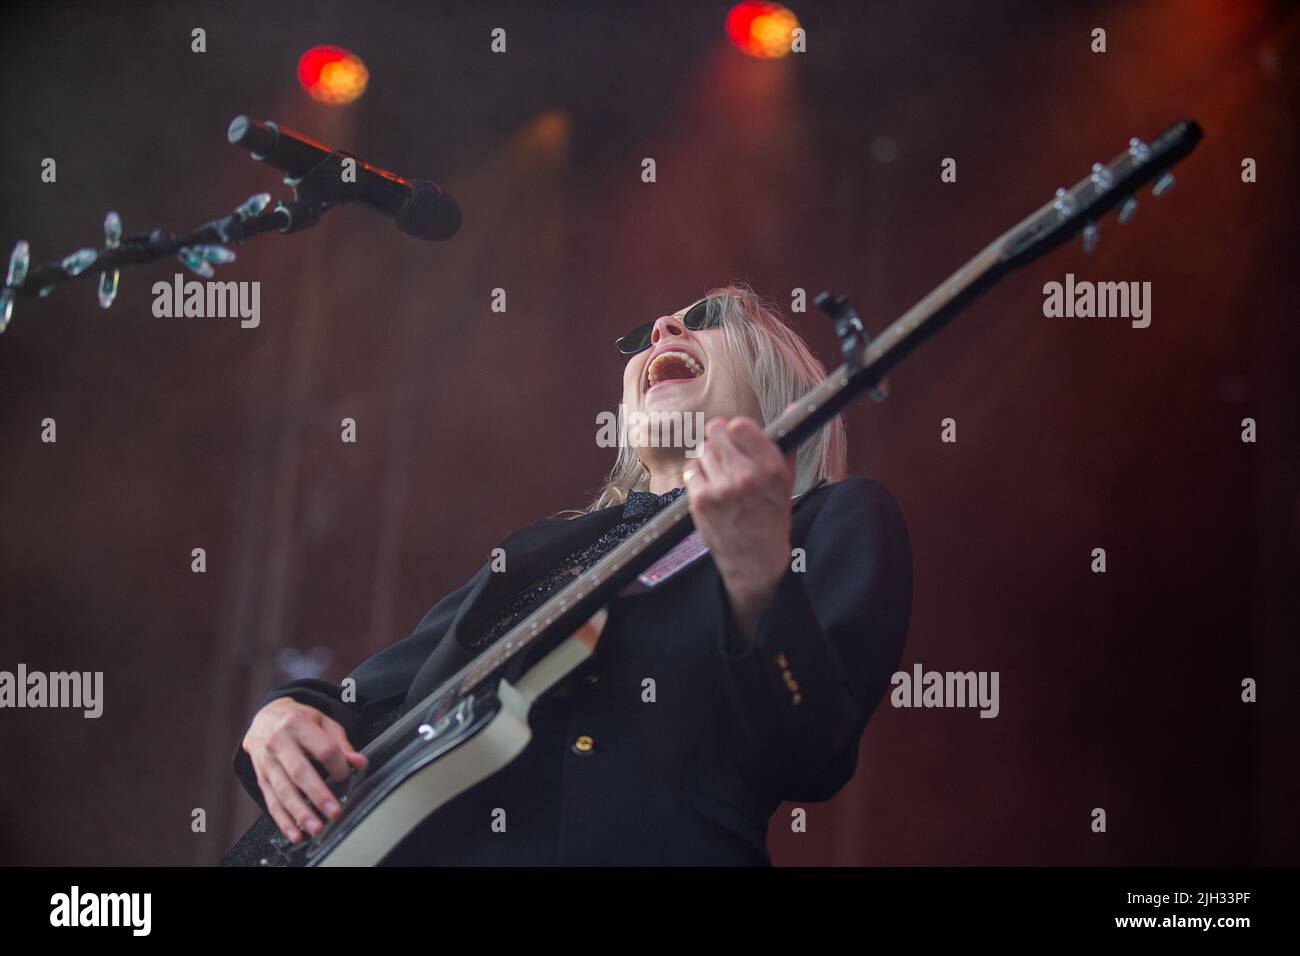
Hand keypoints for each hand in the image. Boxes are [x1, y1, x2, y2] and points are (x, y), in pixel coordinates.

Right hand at [241, 697, 367, 843]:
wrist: (264, 718)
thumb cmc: (297, 720)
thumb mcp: (321, 721)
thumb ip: (340, 743)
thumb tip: (359, 762)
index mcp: (297, 723)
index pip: (323, 748)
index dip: (338, 765)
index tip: (345, 776)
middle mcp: (278, 743)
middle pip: (300, 772)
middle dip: (318, 795)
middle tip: (334, 813)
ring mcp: (266, 762)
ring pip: (283, 791)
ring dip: (300, 813)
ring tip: (316, 828)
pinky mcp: (260, 778)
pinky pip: (271, 802)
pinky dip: (283, 821)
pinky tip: (295, 833)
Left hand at [686, 415, 796, 644]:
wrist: (756, 561)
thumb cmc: (771, 516)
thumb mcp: (786, 480)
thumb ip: (785, 443)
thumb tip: (795, 406)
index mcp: (771, 468)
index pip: (741, 425)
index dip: (736, 430)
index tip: (737, 438)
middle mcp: (747, 476)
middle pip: (716, 433)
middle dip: (719, 440)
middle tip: (725, 455)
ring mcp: (721, 489)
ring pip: (702, 451)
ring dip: (709, 461)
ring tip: (721, 480)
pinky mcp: (701, 501)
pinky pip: (691, 470)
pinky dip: (698, 477)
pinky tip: (711, 491)